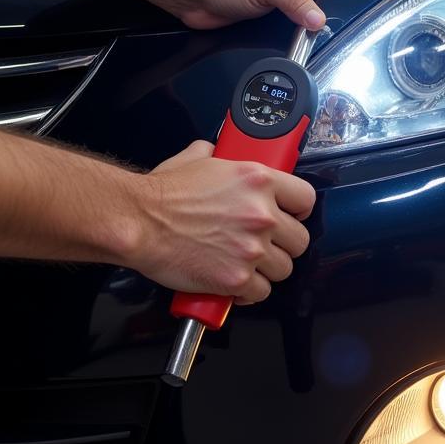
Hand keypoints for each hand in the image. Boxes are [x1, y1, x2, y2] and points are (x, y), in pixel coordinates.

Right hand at [129, 141, 315, 303]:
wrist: (138, 222)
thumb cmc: (162, 195)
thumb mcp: (196, 159)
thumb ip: (218, 156)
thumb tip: (218, 150)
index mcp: (258, 180)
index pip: (306, 198)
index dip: (299, 211)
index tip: (291, 216)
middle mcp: (262, 214)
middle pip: (300, 240)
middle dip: (284, 245)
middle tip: (264, 245)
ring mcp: (252, 249)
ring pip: (284, 269)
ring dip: (267, 270)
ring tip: (247, 264)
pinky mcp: (237, 278)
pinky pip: (261, 293)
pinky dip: (249, 292)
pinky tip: (235, 284)